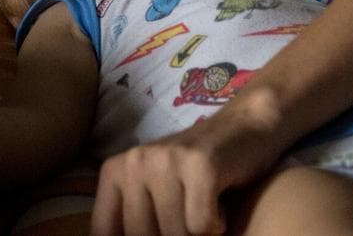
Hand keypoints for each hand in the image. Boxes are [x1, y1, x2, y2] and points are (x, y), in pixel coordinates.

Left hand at [91, 111, 284, 234]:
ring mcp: (167, 160)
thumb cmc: (197, 172)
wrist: (247, 127)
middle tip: (188, 217)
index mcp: (115, 171)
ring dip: (197, 233)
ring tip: (205, 206)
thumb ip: (135, 221)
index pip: (105, 232)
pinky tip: (220, 202)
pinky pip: (201, 226)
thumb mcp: (154, 193)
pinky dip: (217, 224)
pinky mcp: (201, 165)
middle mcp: (135, 161)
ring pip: (174, 234)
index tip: (159, 228)